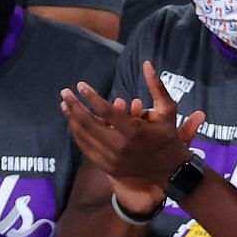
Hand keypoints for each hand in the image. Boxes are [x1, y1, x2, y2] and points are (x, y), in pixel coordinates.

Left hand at [58, 61, 205, 188]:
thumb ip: (156, 86)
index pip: (106, 111)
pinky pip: (87, 150)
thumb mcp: (168, 111)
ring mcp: (113, 159)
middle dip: (74, 106)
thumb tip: (146, 64)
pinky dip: (78, 135)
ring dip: (72, 120)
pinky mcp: (108, 167)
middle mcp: (121, 147)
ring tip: (65, 105)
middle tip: (65, 92)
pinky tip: (73, 123)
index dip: (91, 96)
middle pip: (89, 124)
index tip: (80, 85)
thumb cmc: (169, 138)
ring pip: (84, 137)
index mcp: (135, 131)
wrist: (170, 173)